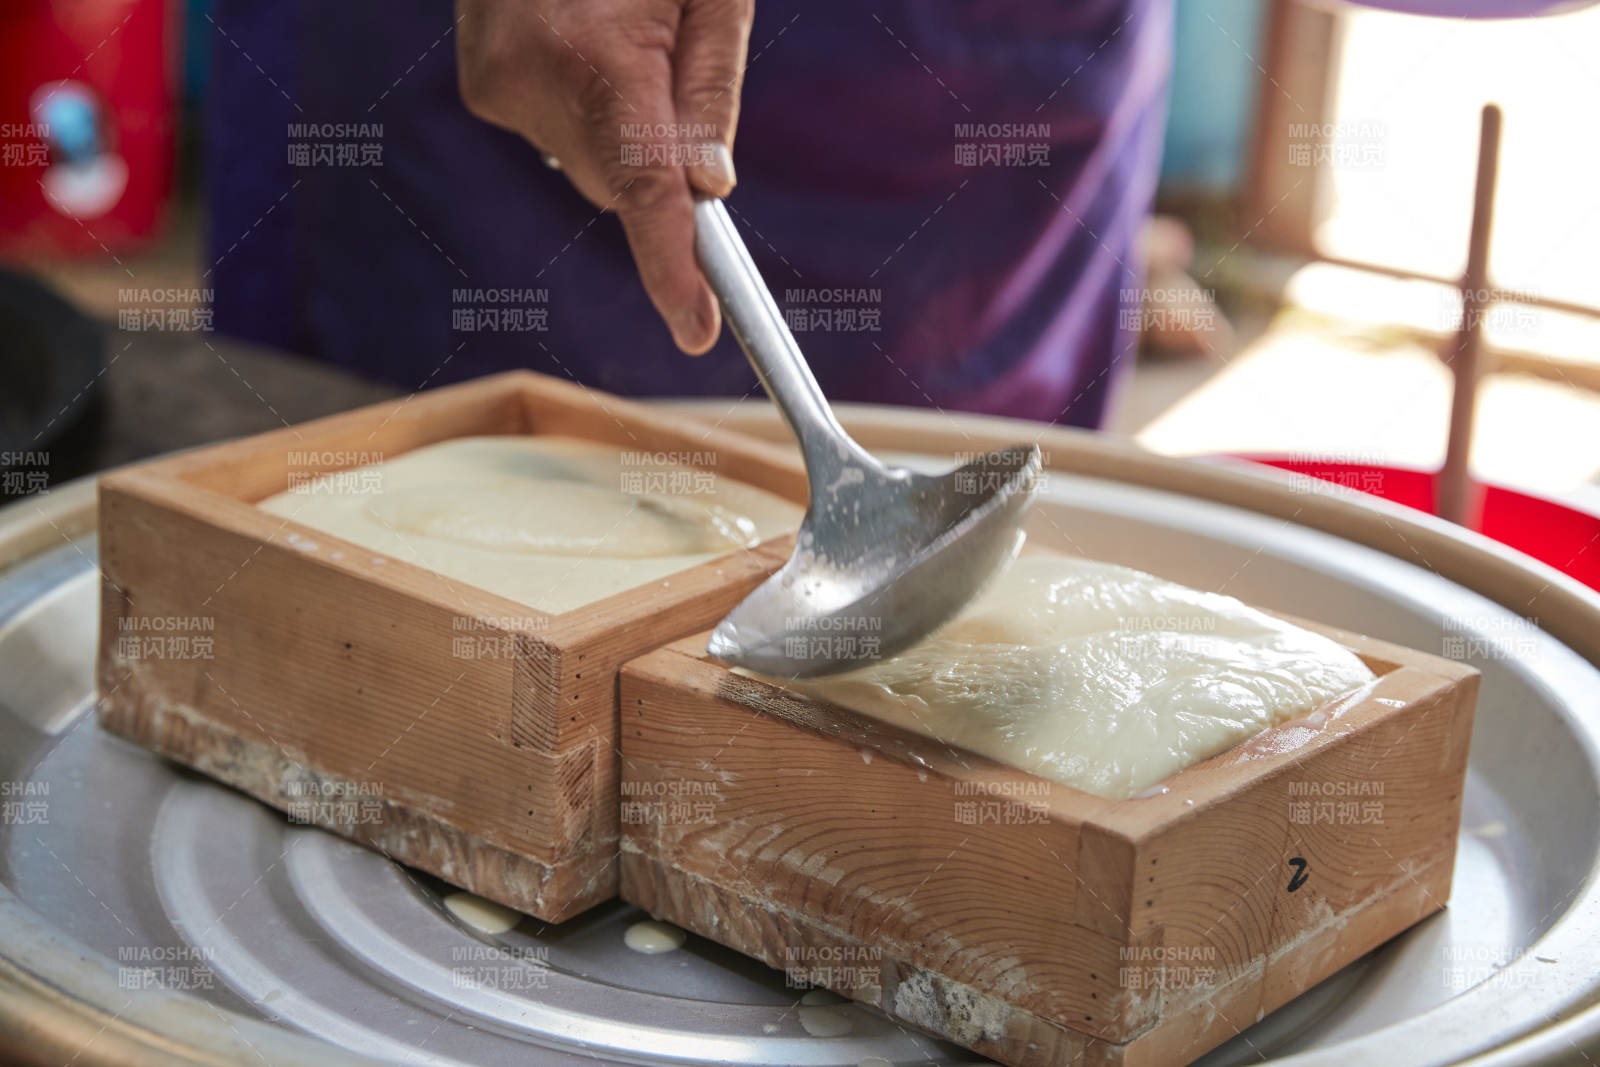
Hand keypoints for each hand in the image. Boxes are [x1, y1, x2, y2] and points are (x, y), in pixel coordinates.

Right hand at [457, 0, 752, 354]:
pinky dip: (582, 110)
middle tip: (668, 70)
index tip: (699, 330)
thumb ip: (710, 88)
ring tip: (615, 38)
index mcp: (602, 59)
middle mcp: (533, 82)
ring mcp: (498, 87)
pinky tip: (582, 44)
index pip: (646, 189)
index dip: (673, 266)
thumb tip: (709, 188)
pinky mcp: (483, 86)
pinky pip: (557, 134)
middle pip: (620, 183)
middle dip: (656, 159)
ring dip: (619, 127)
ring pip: (589, 163)